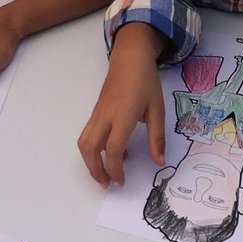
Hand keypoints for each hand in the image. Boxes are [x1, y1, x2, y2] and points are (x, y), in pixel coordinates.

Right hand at [78, 39, 164, 187]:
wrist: (130, 58)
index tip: (121, 182)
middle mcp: (105, 116)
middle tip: (107, 183)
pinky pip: (88, 133)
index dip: (115, 169)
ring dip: (89, 160)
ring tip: (104, 172)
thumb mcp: (157, 109)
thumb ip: (156, 137)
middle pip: (89, 148)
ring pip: (84, 141)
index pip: (113, 149)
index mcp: (122, 116)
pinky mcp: (96, 111)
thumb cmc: (146, 82)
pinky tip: (112, 150)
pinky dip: (93, 148)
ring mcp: (98, 113)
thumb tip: (159, 162)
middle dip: (95, 170)